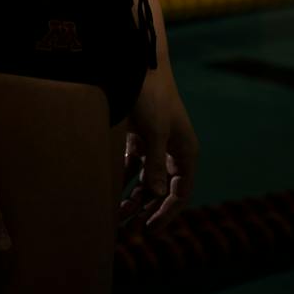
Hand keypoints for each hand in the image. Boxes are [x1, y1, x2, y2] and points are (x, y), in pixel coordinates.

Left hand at [118, 73, 196, 229]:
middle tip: (129, 231)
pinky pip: (131, 166)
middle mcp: (172, 151)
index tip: (149, 230)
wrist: (137, 62)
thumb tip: (157, 196)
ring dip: (132, 199)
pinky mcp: (137, 137)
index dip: (167, 214)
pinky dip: (122, 180)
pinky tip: (109, 193)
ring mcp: (154, 145)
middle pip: (162, 191)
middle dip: (147, 211)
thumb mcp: (154, 132)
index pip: (180, 193)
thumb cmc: (152, 96)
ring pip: (145, 180)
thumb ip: (155, 164)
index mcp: (185, 152)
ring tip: (116, 218)